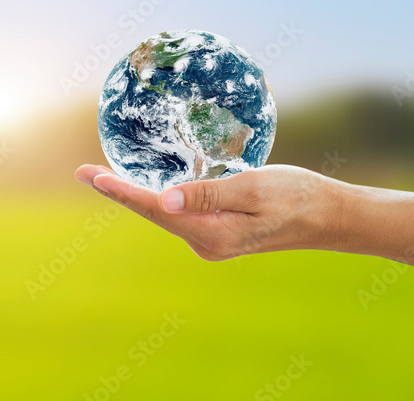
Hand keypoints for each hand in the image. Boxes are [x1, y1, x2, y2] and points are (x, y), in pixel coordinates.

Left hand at [74, 164, 344, 260]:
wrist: (330, 216)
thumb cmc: (297, 196)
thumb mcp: (254, 189)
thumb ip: (209, 194)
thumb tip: (165, 198)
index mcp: (210, 234)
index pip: (154, 208)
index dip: (121, 190)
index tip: (92, 176)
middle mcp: (204, 241)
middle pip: (151, 212)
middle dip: (117, 191)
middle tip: (83, 172)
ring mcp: (210, 238)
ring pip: (163, 211)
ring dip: (135, 193)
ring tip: (103, 176)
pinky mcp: (218, 229)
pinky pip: (180, 210)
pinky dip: (159, 194)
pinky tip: (148, 183)